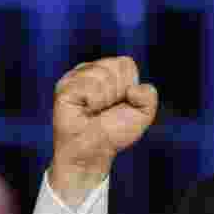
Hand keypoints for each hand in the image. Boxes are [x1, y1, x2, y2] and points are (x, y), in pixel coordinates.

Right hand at [50, 56, 156, 205]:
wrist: (95, 150)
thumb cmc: (115, 131)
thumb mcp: (143, 114)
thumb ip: (149, 97)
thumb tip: (134, 89)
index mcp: (108, 71)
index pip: (126, 63)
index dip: (129, 86)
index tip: (120, 102)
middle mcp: (90, 70)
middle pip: (115, 66)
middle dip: (118, 92)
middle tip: (106, 108)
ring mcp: (75, 78)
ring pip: (103, 76)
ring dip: (106, 99)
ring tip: (96, 110)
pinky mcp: (64, 88)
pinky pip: (89, 86)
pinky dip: (94, 102)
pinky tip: (86, 110)